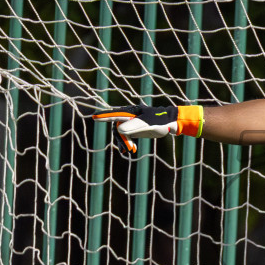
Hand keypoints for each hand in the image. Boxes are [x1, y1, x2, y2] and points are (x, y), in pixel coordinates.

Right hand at [89, 104, 203, 153]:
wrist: (171, 122)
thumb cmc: (160, 121)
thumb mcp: (147, 124)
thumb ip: (133, 126)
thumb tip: (118, 128)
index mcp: (131, 112)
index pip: (115, 114)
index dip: (104, 116)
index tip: (94, 117)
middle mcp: (129, 116)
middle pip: (116, 127)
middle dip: (120, 139)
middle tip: (128, 149)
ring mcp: (132, 122)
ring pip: (120, 133)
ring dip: (123, 142)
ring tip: (129, 151)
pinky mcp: (135, 129)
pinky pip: (126, 136)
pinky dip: (126, 143)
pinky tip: (131, 150)